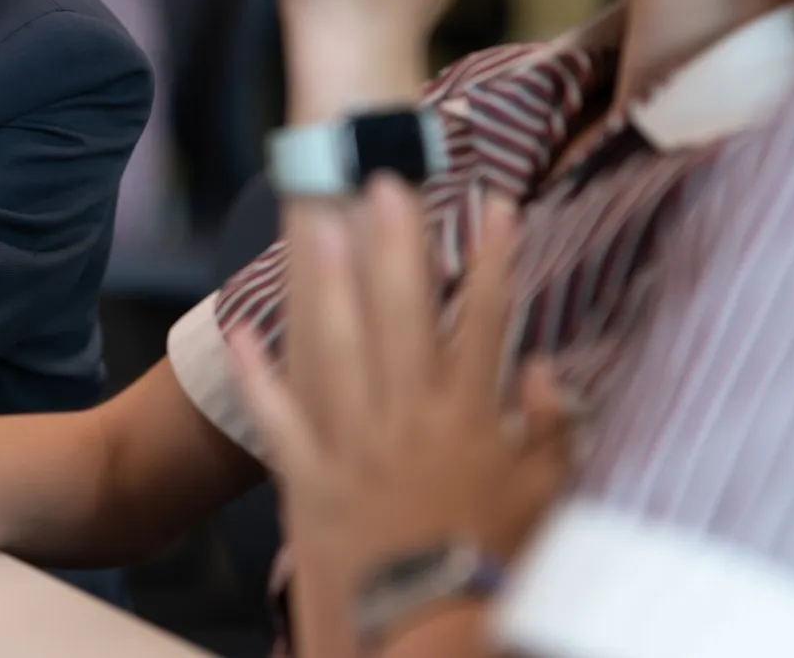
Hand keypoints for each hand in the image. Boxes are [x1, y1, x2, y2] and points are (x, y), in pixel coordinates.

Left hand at [229, 181, 570, 618]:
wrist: (426, 634)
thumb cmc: (493, 569)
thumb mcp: (546, 503)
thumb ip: (552, 433)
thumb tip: (548, 370)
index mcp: (472, 421)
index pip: (488, 322)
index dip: (493, 260)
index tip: (495, 203)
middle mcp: (411, 419)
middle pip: (403, 314)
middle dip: (395, 243)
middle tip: (382, 181)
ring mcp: (355, 444)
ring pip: (339, 347)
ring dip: (328, 283)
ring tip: (316, 225)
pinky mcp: (310, 475)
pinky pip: (278, 418)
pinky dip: (257, 376)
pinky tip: (241, 331)